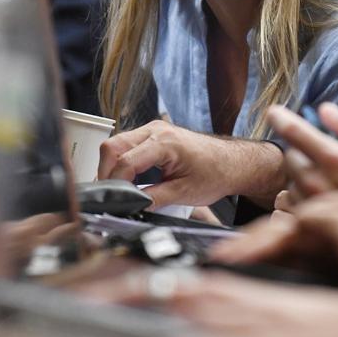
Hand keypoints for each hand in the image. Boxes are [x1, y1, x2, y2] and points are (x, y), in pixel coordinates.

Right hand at [97, 120, 284, 207]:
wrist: (232, 162)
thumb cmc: (216, 173)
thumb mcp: (184, 194)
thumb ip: (153, 200)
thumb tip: (130, 207)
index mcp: (165, 143)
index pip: (126, 162)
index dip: (115, 184)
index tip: (113, 200)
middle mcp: (156, 130)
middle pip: (113, 147)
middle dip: (106, 172)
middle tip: (110, 195)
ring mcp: (154, 129)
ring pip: (116, 143)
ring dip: (112, 165)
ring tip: (118, 189)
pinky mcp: (153, 134)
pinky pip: (127, 144)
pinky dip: (121, 160)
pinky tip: (127, 178)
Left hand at [268, 103, 337, 208]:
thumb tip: (325, 110)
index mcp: (337, 160)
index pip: (296, 133)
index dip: (282, 118)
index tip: (274, 112)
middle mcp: (318, 184)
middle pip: (291, 157)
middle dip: (305, 154)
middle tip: (330, 160)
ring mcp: (311, 210)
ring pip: (290, 182)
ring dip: (304, 178)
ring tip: (333, 186)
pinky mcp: (308, 231)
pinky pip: (289, 207)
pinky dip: (300, 201)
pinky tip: (323, 204)